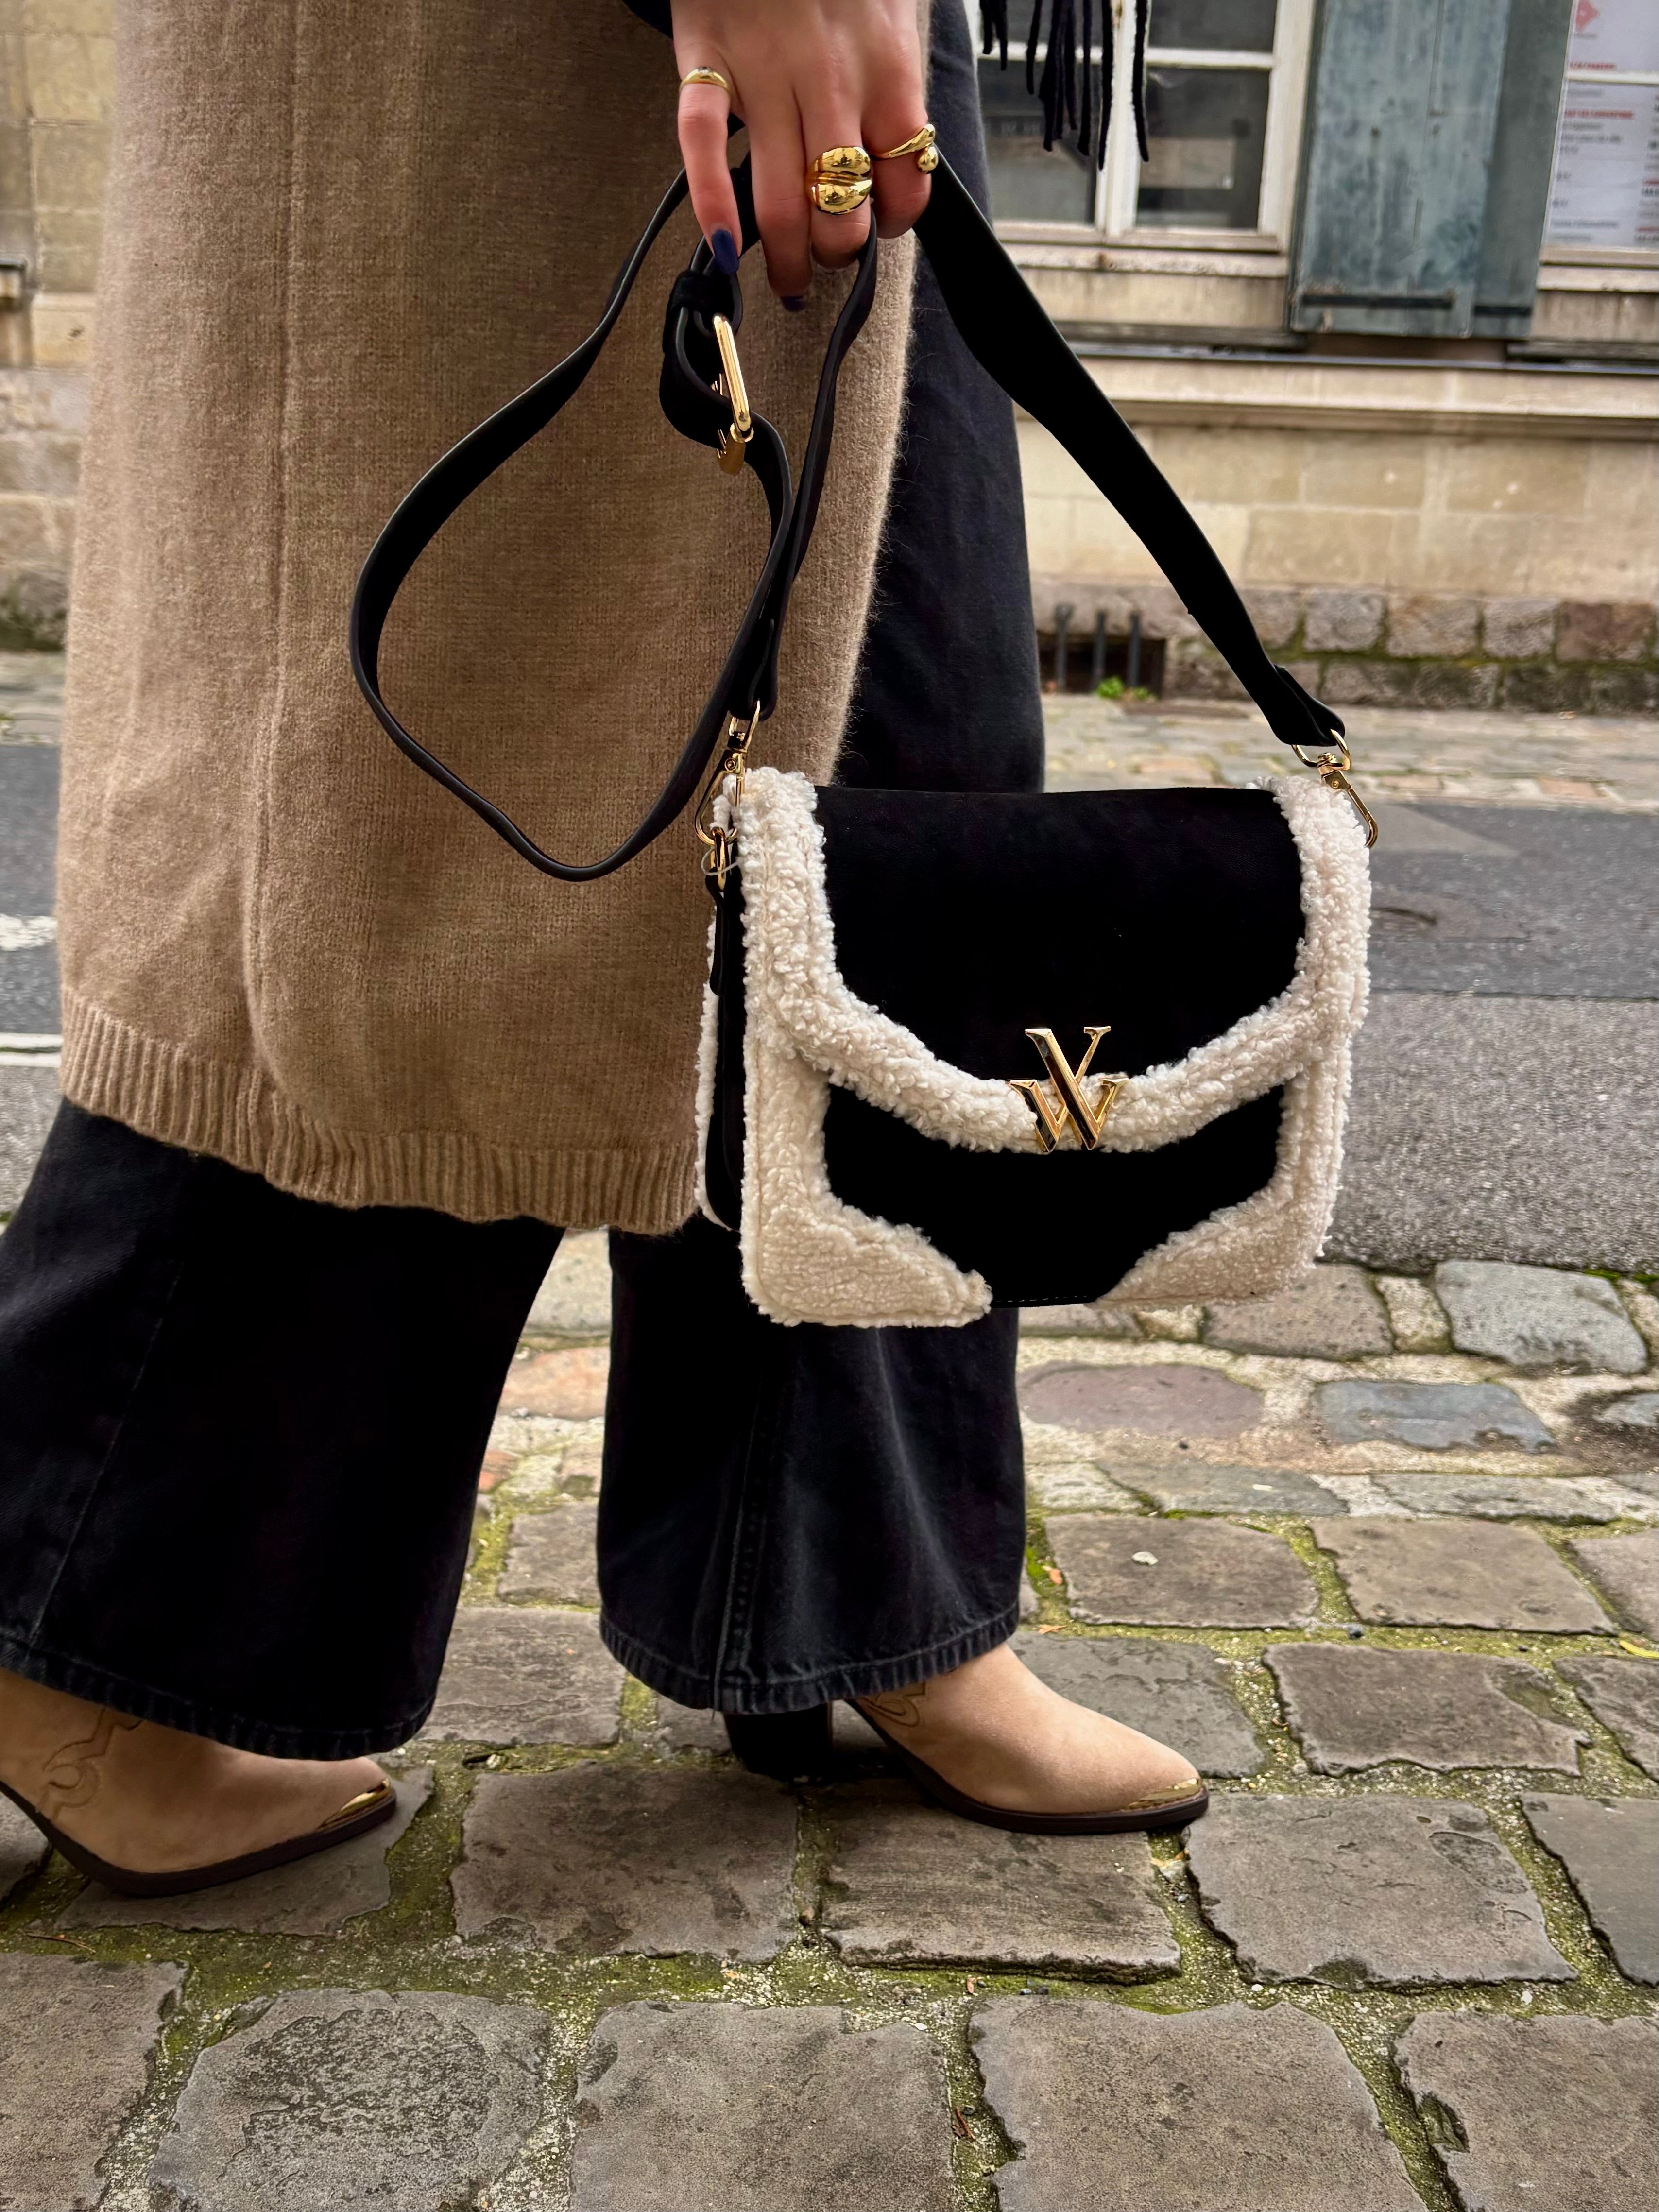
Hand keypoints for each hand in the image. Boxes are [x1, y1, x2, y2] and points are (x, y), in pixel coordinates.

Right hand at [672, 0, 930, 302]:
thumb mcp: (893, 13)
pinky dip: (710, 206)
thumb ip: (895, 86)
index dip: (889, 223)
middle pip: (840, 210)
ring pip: (779, 201)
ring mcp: (764, 74)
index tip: (873, 227)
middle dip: (833, 255)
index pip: (903, 188)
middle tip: (821, 262)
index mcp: (887, 72)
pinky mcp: (705, 61)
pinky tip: (721, 248)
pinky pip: (700, 147)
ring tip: (784, 281)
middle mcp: (831, 80)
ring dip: (784, 261)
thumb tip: (895, 165)